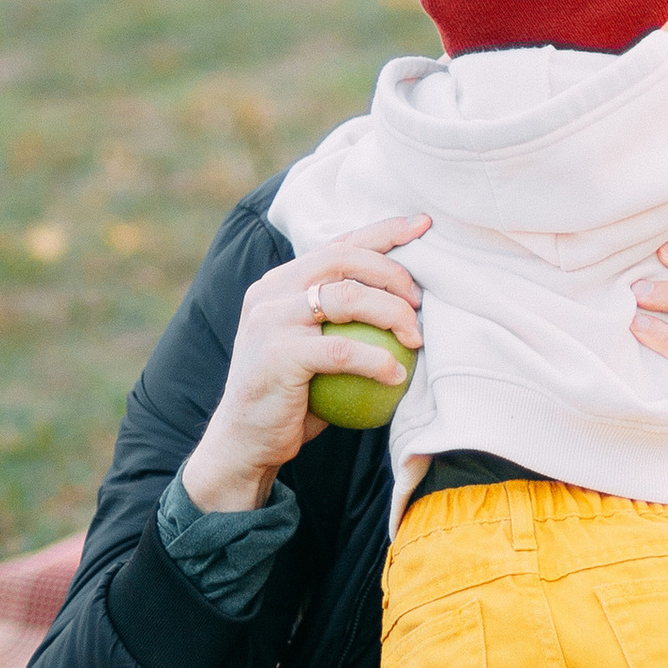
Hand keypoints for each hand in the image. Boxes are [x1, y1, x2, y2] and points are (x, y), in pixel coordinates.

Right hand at [180, 217, 427, 510]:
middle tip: (419, 301)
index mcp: (280, 282)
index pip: (338, 245)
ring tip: (415, 337)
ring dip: (392, 313)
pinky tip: (398, 375)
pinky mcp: (279, 354)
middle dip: (392, 272)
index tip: (423, 226)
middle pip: (344, 259)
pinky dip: (377, 361)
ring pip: (347, 297)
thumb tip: (408, 301)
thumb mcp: (313, 348)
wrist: (244, 441)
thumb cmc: (293, 397)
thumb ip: (341, 320)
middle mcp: (271, 292)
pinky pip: (342, 351)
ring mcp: (271, 320)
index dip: (383, 232)